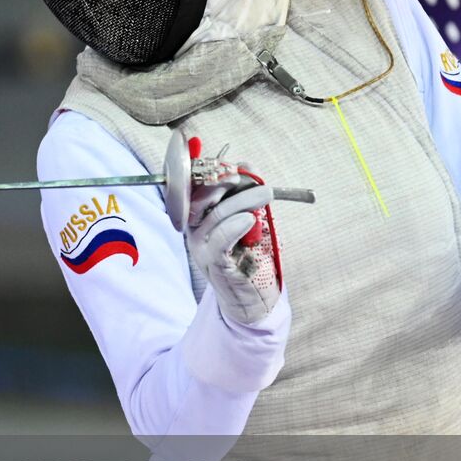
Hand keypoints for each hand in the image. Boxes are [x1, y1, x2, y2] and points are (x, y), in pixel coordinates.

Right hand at [185, 172, 282, 324]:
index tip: (237, 165)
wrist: (252, 296)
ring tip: (266, 193)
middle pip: (203, 197)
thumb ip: (245, 193)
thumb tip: (247, 165)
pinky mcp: (213, 262)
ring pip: (217, 215)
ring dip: (244, 200)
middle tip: (252, 176)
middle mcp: (194, 229)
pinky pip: (219, 239)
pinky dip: (234, 226)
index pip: (195, 186)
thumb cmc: (250, 254)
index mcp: (199, 215)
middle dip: (227, 182)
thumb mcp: (249, 217)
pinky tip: (250, 219)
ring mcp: (200, 246)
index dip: (212, 172)